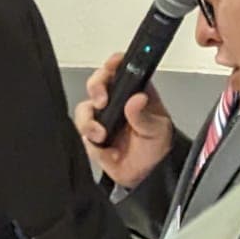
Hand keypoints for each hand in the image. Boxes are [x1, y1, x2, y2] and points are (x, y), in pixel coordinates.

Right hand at [74, 53, 173, 189]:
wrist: (146, 175)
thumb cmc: (156, 146)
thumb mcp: (157, 129)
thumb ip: (143, 115)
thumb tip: (137, 99)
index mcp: (134, 92)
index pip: (120, 69)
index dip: (113, 63)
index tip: (112, 65)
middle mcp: (115, 102)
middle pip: (96, 84)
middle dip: (95, 88)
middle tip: (101, 100)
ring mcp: (102, 118)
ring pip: (84, 109)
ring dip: (89, 120)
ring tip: (101, 134)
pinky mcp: (91, 136)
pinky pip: (82, 134)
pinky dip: (90, 140)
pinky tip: (103, 146)